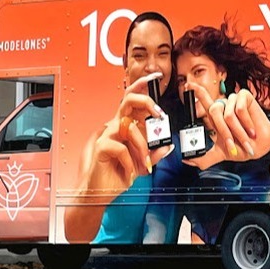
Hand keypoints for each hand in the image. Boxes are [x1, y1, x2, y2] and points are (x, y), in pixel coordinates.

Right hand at [64, 72, 171, 242]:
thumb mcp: (142, 162)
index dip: (141, 85)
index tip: (154, 77)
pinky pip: (122, 149)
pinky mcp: (102, 147)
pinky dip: (131, 162)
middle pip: (128, 101)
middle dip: (146, 102)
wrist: (101, 191)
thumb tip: (169, 145)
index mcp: (125, 126)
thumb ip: (155, 153)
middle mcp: (115, 126)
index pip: (132, 99)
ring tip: (144, 164)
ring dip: (142, 148)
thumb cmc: (118, 173)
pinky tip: (130, 171)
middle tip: (159, 113)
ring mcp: (107, 135)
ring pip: (130, 129)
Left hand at [181, 82, 269, 169]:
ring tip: (247, 137)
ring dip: (238, 130)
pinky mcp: (244, 97)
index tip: (187, 85)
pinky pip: (240, 109)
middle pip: (213, 111)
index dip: (196, 91)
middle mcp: (223, 106)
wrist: (260, 147)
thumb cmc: (241, 147)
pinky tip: (252, 128)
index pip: (203, 101)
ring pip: (228, 114)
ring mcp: (233, 100)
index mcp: (215, 117)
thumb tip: (187, 160)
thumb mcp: (220, 154)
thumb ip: (204, 158)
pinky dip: (246, 122)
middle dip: (224, 131)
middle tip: (232, 145)